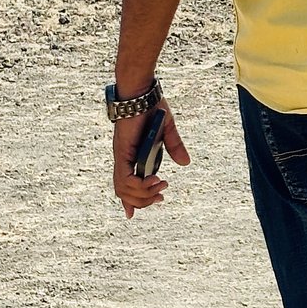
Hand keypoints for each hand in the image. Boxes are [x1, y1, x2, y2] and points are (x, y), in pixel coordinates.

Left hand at [112, 102, 190, 219]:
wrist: (142, 93)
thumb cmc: (151, 107)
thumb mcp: (167, 131)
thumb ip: (174, 147)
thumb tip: (185, 163)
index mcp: (131, 156)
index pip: (124, 185)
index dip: (128, 201)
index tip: (131, 214)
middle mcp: (123, 159)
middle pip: (123, 193)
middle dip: (142, 201)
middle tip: (161, 196)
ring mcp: (121, 156)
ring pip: (123, 189)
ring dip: (143, 194)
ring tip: (160, 187)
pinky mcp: (122, 152)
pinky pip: (125, 178)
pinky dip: (139, 185)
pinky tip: (154, 181)